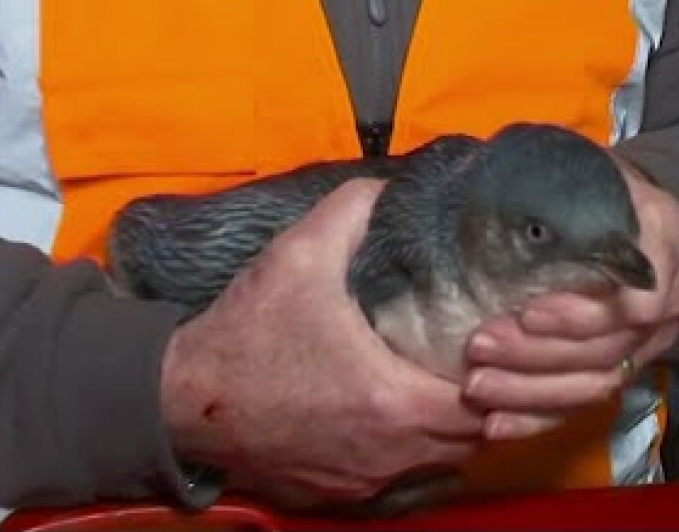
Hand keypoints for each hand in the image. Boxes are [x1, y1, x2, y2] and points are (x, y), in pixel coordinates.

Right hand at [160, 179, 485, 506]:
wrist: (180, 400)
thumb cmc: (245, 332)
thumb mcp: (297, 257)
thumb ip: (351, 213)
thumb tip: (388, 184)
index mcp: (391, 400)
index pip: (483, 402)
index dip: (497, 372)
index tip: (490, 340)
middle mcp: (388, 452)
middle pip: (470, 439)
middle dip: (484, 402)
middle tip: (477, 359)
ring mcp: (364, 480)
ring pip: (439, 464)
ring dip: (451, 430)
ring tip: (447, 384)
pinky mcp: (338, 494)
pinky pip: (402, 482)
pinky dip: (415, 454)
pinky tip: (404, 419)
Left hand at [463, 157, 678, 440]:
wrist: (632, 215)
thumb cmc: (598, 184)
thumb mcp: (591, 166)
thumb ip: (568, 183)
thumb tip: (504, 190)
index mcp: (664, 239)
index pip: (637, 295)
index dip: (582, 313)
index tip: (529, 312)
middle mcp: (669, 297)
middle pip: (608, 346)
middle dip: (539, 353)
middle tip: (481, 344)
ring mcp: (648, 341)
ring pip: (595, 383)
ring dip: (531, 390)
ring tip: (478, 384)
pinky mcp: (621, 368)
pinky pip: (583, 405)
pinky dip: (538, 418)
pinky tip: (497, 422)